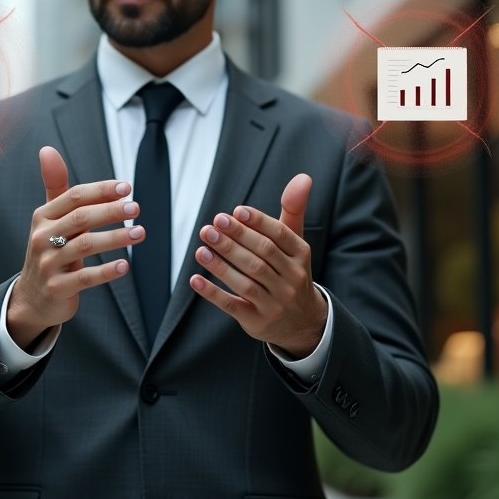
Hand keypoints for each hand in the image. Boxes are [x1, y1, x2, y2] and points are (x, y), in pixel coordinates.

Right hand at [6, 146, 143, 350]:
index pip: (74, 197)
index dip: (101, 190)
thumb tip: (47, 149)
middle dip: (110, 211)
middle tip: (136, 208)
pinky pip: (84, 278)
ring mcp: (48, 263)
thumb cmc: (49, 249)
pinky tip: (125, 265)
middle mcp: (42, 237)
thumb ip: (55, 185)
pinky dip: (106, 271)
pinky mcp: (57, 288)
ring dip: (115, 238)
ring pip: (84, 246)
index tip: (126, 188)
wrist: (32, 296)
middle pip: (80, 218)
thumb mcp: (49, 218)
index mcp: (43, 216)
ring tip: (139, 233)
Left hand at [189, 173, 326, 357]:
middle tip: (211, 225)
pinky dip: (213, 293)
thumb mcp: (295, 241)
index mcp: (301, 255)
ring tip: (201, 247)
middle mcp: (292, 280)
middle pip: (261, 257)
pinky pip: (232, 306)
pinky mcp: (257, 321)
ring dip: (221, 264)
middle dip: (235, 240)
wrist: (302, 321)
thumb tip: (303, 177)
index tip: (234, 211)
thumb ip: (293, 209)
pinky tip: (195, 279)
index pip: (279, 236)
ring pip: (246, 282)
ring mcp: (275, 303)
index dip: (257, 223)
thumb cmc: (290, 270)